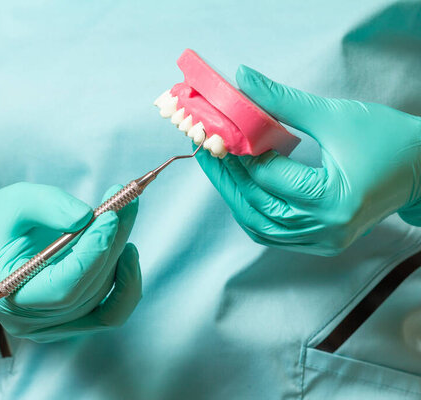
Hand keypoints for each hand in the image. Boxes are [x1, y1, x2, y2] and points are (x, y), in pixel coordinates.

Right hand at [0, 182, 140, 340]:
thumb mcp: (14, 202)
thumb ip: (48, 205)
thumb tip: (87, 218)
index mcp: (6, 294)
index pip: (62, 286)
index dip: (92, 253)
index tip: (110, 217)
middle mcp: (28, 320)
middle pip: (86, 289)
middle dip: (110, 245)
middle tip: (125, 206)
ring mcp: (51, 327)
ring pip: (102, 296)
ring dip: (119, 255)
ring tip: (123, 216)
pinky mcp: (70, 322)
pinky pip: (110, 313)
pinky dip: (126, 285)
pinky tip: (127, 253)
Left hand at [196, 65, 420, 255]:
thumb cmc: (387, 139)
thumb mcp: (334, 115)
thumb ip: (283, 101)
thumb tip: (243, 80)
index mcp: (333, 199)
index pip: (268, 177)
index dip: (238, 154)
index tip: (218, 133)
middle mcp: (326, 228)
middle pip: (257, 205)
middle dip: (227, 177)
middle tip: (207, 150)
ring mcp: (324, 241)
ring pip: (260, 225)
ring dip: (235, 197)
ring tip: (218, 170)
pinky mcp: (323, 243)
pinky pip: (274, 235)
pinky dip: (253, 214)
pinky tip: (240, 192)